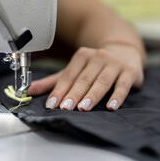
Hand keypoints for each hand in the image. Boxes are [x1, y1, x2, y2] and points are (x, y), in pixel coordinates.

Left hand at [28, 43, 144, 110]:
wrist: (124, 52)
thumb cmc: (95, 66)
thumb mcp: (74, 71)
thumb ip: (54, 82)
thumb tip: (30, 91)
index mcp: (82, 56)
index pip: (69, 75)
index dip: (59, 90)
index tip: (51, 104)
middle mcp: (98, 57)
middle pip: (84, 79)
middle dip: (74, 94)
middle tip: (65, 108)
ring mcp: (114, 64)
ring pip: (102, 81)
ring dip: (92, 95)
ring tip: (83, 108)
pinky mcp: (129, 72)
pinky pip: (122, 85)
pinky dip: (117, 96)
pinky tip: (112, 106)